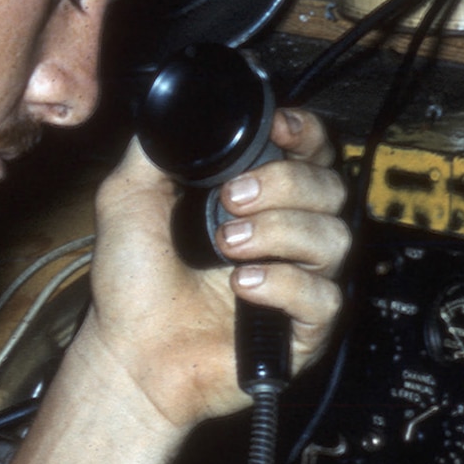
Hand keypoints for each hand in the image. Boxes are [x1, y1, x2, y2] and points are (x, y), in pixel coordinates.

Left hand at [84, 109, 350, 431]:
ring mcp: (300, 282)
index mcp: (258, 201)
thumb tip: (176, 112)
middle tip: (228, 202)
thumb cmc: (130, 287)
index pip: (312, 153)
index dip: (305, 134)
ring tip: (225, 246)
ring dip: (279, 231)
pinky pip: (325, 296)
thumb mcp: (129, 198)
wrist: (127, 351)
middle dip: (283, 184)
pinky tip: (242, 286)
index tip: (277, 128)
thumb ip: (156, 151)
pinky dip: (283, 284)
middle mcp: (287, 237)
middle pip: (332, 187)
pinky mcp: (304, 330)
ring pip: (335, 238)